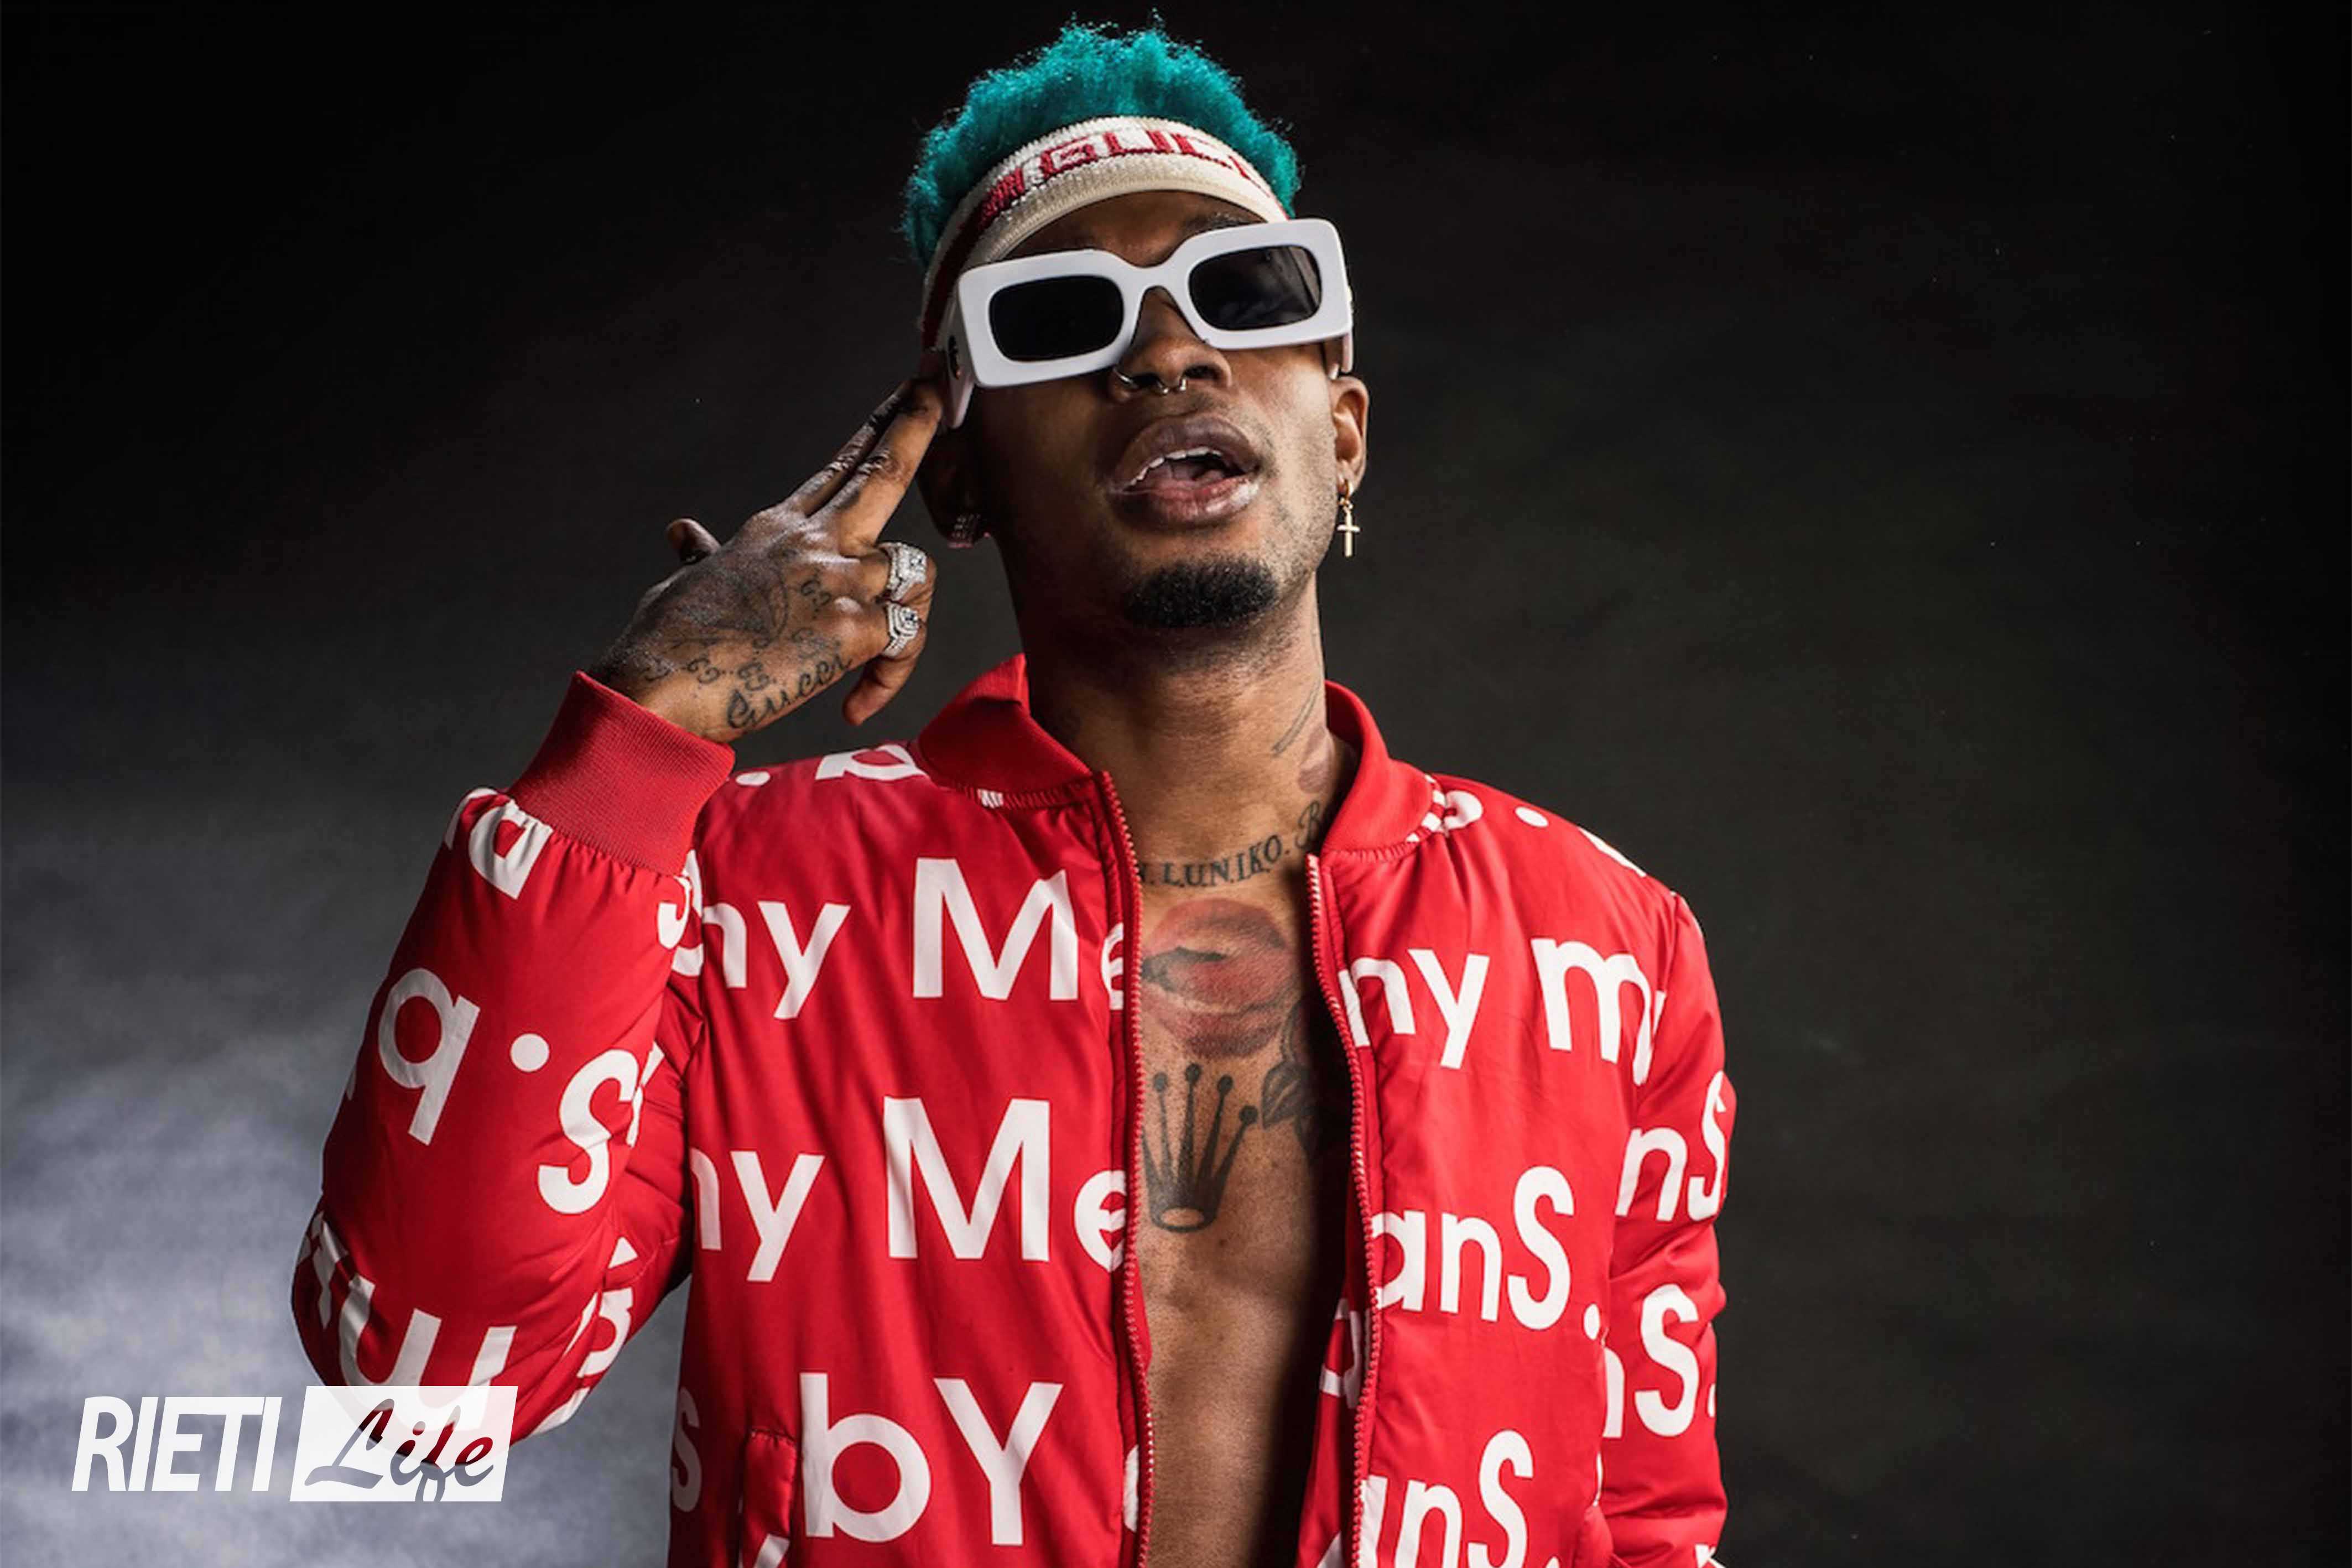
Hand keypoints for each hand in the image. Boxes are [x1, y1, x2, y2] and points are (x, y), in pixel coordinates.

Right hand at [586, 370, 945, 743]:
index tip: (905, 398)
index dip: (875, 431)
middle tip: (937, 394)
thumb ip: (703, 554)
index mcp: (776, 528)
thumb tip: (684, 534)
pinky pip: (907, 640)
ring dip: (912, 607)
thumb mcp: (687, 582)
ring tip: (880, 655)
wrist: (658, 683)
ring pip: (916, 568)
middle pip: (883, 472)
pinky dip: (891, 676)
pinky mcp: (852, 629)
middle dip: (915, 428)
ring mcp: (837, 581)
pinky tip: (857, 704)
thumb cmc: (668, 641)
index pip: (836, 470)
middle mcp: (812, 542)